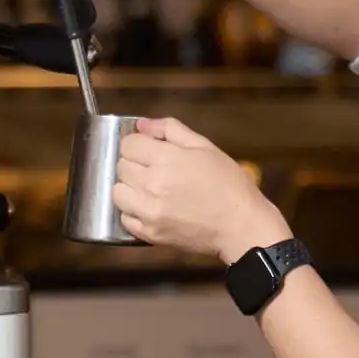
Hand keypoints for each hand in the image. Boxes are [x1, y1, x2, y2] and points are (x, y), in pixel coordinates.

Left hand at [112, 117, 292, 263]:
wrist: (241, 225)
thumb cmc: (228, 184)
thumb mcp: (205, 147)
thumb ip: (170, 130)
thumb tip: (141, 124)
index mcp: (167, 159)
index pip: (128, 144)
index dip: (138, 144)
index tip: (148, 149)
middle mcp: (153, 185)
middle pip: (121, 166)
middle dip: (134, 163)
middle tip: (155, 169)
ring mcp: (149, 211)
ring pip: (117, 192)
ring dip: (129, 187)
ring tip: (150, 189)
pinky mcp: (149, 233)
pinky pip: (124, 218)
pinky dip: (133, 211)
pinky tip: (151, 207)